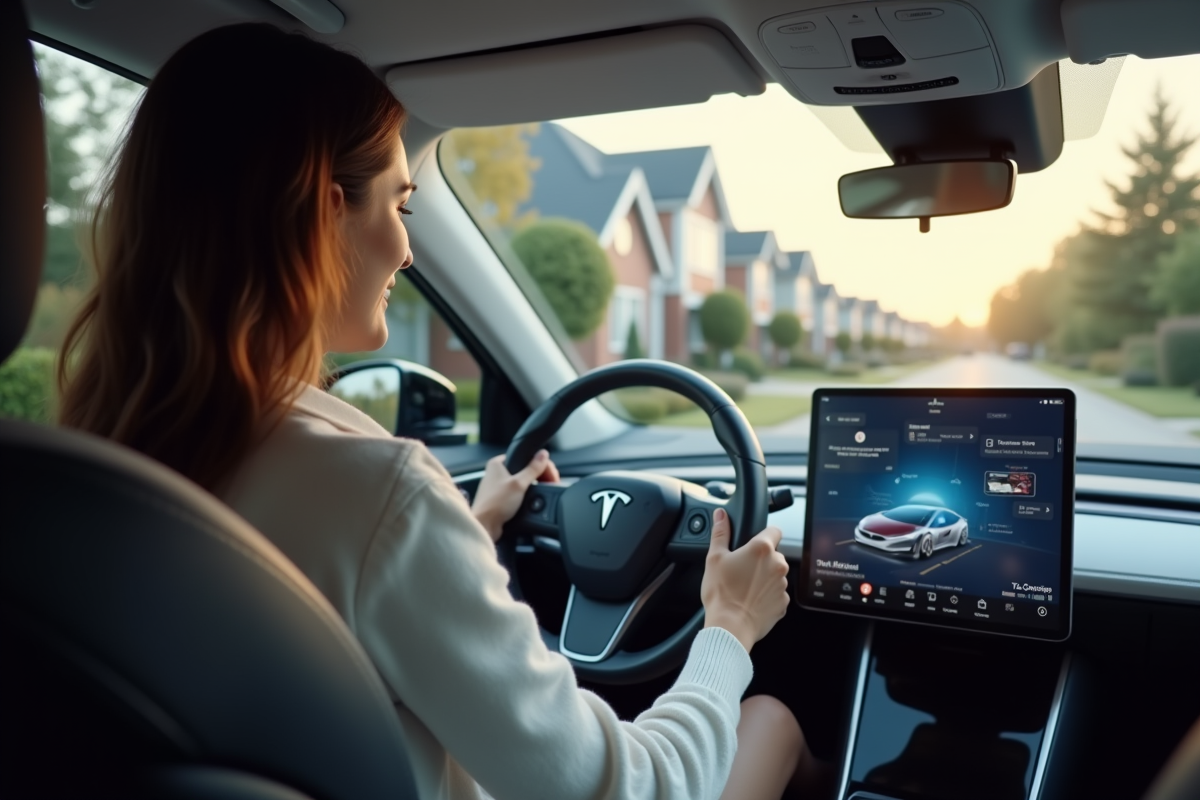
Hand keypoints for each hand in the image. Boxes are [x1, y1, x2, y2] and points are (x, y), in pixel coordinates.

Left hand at [472, 450, 559, 542]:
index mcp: (497, 464)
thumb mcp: (519, 484)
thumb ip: (533, 468)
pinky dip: (525, 497)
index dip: (539, 464)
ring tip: (542, 491)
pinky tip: (530, 501)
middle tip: (550, 483)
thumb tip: (543, 455)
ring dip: (532, 487)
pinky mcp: (500, 500)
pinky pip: (517, 494)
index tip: (550, 473)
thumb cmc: (495, 504)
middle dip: (538, 477)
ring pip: (521, 483)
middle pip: (524, 470)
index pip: (524, 457)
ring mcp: (497, 487)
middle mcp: (495, 473)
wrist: (485, 526)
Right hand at [700, 508, 789, 653]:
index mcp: (762, 549)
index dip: (764, 534)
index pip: (774, 530)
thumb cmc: (721, 593)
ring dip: (764, 577)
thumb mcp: (714, 558)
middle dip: (761, 560)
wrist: (729, 627)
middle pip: (774, 554)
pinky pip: (776, 594)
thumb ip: (720, 532)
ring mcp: (783, 585)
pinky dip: (766, 595)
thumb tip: (721, 515)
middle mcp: (778, 564)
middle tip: (741, 569)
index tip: (753, 544)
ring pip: (775, 574)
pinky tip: (750, 600)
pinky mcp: (783, 603)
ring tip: (744, 587)